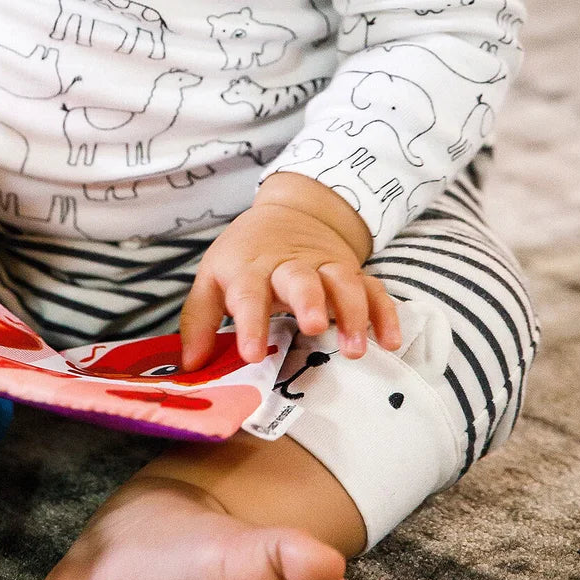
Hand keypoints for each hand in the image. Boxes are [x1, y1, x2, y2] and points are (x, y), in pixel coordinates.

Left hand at [179, 178, 401, 369]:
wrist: (290, 213)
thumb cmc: (245, 257)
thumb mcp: (213, 278)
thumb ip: (198, 321)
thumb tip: (189, 367)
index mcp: (249, 267)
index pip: (247, 292)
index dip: (249, 321)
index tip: (252, 353)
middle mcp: (288, 264)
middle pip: (299, 277)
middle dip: (308, 300)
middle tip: (313, 327)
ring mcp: (324, 266)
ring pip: (343, 280)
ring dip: (352, 312)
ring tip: (355, 349)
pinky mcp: (352, 272)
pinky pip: (374, 288)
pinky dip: (385, 312)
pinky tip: (389, 341)